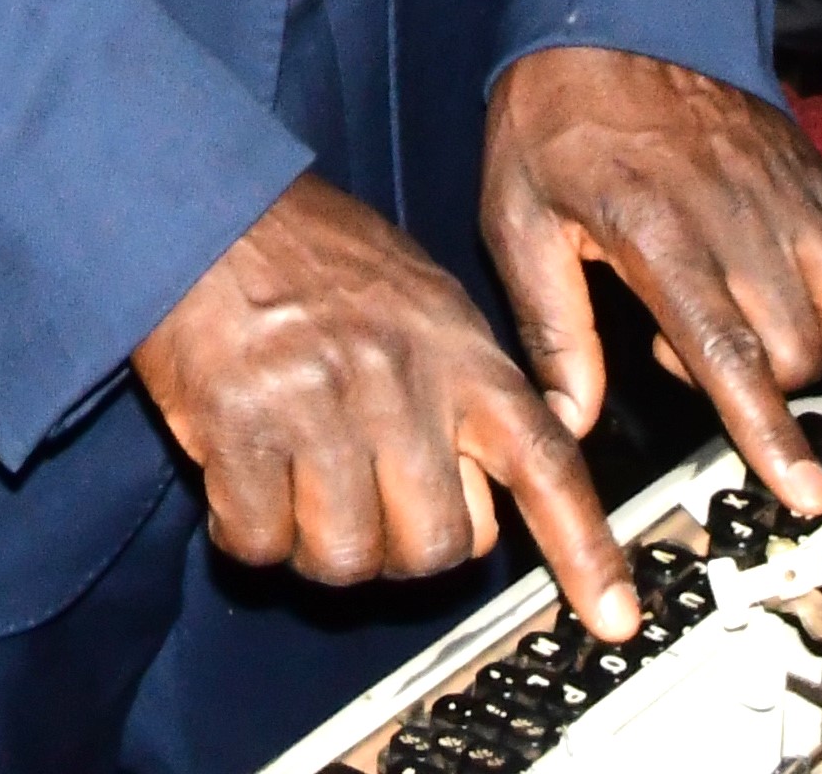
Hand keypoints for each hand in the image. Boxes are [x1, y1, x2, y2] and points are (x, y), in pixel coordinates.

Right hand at [135, 174, 634, 637]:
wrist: (208, 204)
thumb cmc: (314, 255)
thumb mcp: (425, 300)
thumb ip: (469, 390)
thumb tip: (494, 492)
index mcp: (460, 351)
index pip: (544, 461)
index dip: (584, 549)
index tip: (613, 618)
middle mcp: (401, 382)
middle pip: (436, 547)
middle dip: (399, 549)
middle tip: (365, 502)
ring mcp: (320, 406)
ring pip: (346, 559)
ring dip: (316, 546)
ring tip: (296, 485)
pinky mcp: (240, 426)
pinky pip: (259, 541)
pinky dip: (246, 531)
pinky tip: (241, 481)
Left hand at [483, 47, 821, 527]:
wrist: (610, 11)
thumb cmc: (555, 118)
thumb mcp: (517, 217)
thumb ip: (553, 327)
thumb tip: (568, 425)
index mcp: (658, 233)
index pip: (729, 353)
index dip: (768, 431)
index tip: (802, 490)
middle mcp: (736, 214)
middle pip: (798, 345)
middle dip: (768, 392)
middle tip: (695, 360)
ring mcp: (785, 189)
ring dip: (815, 346)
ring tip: (751, 335)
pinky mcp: (812, 169)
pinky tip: (798, 290)